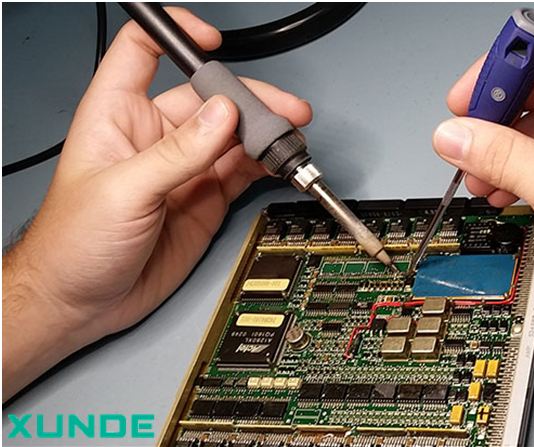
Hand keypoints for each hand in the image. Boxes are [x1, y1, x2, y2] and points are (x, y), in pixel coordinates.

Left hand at [2, 8, 310, 398]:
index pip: (144, 51)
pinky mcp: (205, 198)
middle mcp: (154, 135)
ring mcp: (184, 167)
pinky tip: (282, 163)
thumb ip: (178, 153)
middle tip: (283, 113)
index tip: (213, 39)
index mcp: (118, 114)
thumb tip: (223, 114)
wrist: (79, 303)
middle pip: (210, 97)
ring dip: (266, 135)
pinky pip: (244, 172)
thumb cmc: (71, 243)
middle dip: (250, 100)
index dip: (178, 35)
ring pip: (235, 135)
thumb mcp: (123, 191)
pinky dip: (268, 166)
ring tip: (291, 140)